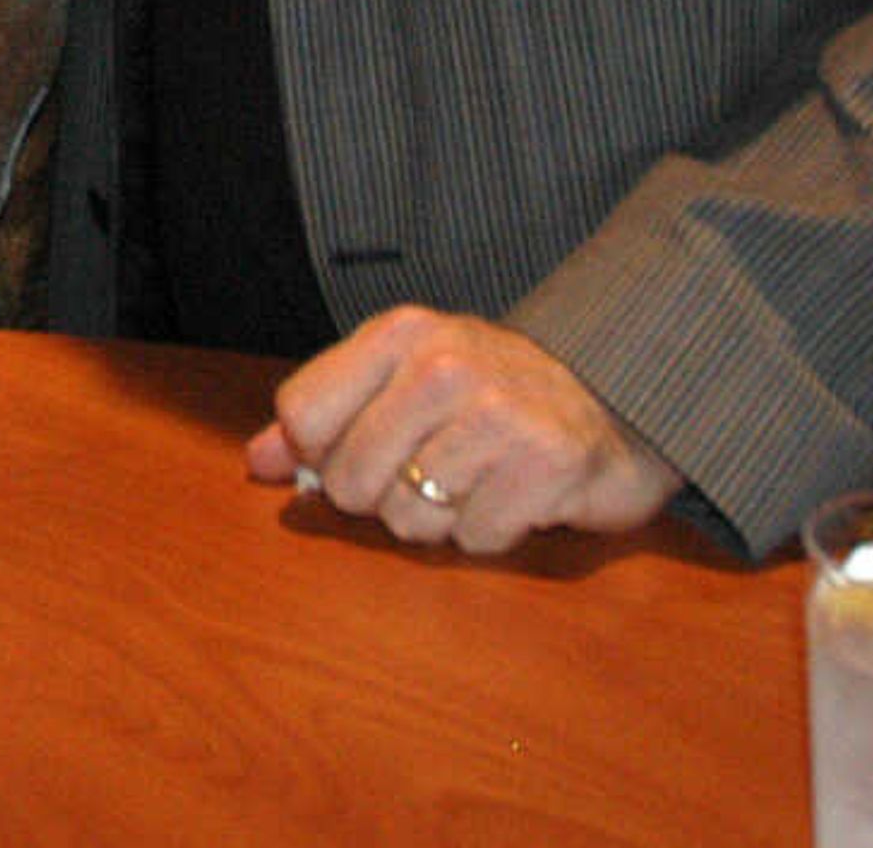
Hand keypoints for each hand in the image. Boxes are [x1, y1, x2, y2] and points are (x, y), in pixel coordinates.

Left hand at [242, 306, 684, 555]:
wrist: (615, 401)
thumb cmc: (491, 397)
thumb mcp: (403, 383)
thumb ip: (326, 419)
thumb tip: (257, 462)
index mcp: (397, 334)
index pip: (302, 416)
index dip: (323, 452)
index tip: (365, 448)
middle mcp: (442, 364)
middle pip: (350, 480)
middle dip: (385, 495)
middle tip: (433, 470)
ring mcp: (497, 412)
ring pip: (409, 518)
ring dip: (442, 518)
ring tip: (477, 480)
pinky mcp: (546, 462)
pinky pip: (476, 538)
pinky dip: (492, 531)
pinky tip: (515, 495)